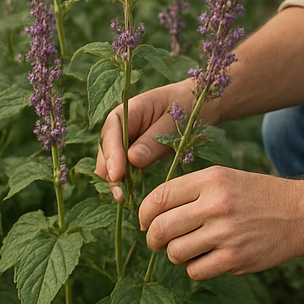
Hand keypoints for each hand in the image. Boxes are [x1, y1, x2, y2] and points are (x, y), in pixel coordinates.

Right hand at [95, 79, 203, 200]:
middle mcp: (120, 127)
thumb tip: (132, 159)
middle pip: (105, 151)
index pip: (111, 133)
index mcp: (127, 111)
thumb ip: (154, 139)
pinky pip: (123, 170)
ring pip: (111, 164)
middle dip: (110, 172)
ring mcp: (125, 141)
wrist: (198, 105)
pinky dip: (126, 182)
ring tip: (125, 198)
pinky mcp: (133, 155)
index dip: (111, 155)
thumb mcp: (173, 120)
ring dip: (116, 181)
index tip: (117, 174)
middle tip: (121, 194)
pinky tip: (131, 196)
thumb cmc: (187, 106)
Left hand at [139, 166, 303, 279]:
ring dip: (176, 255)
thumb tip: (151, 214)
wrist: (301, 214)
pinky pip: (195, 271)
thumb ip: (192, 190)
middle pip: (161, 228)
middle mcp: (217, 204)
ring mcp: (226, 233)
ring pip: (175, 252)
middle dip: (153, 239)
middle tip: (158, 242)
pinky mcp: (235, 259)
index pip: (159, 197)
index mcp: (212, 179)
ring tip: (189, 249)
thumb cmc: (258, 196)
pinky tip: (208, 259)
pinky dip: (196, 269)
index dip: (144, 214)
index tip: (145, 222)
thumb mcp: (227, 179)